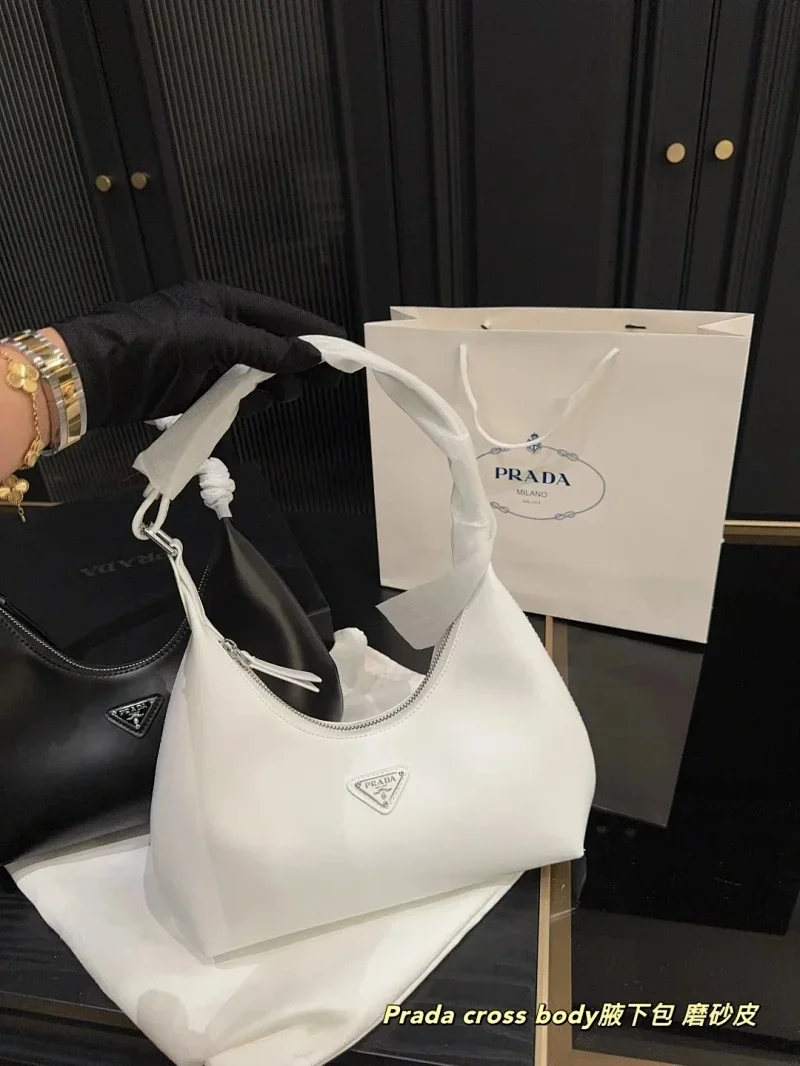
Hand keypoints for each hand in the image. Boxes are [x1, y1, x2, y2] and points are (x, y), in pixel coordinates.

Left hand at [54, 281, 346, 428]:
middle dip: (300, 360)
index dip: (311, 331)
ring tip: (295, 393)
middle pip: (272, 344)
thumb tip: (311, 355)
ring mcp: (209, 359)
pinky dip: (254, 400)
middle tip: (332, 379)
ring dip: (278, 383)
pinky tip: (267, 404)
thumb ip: (265, 348)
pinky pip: (237, 394)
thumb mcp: (216, 337)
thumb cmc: (157, 340)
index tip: (343, 346)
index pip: (278, 315)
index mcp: (222, 302)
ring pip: (257, 372)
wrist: (102, 373)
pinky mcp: (198, 389)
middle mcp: (220, 327)